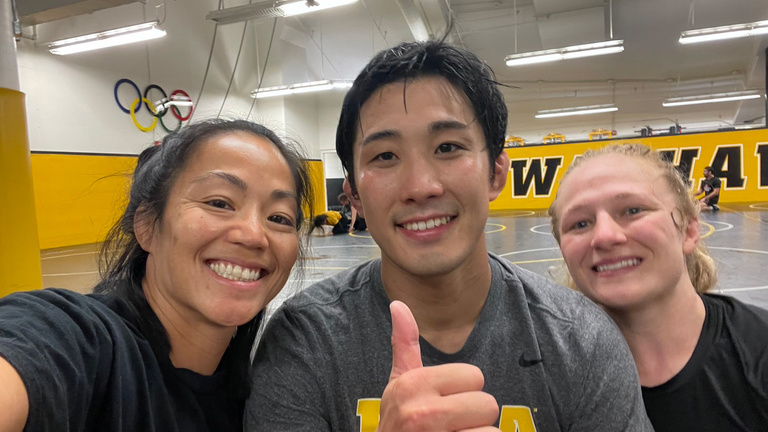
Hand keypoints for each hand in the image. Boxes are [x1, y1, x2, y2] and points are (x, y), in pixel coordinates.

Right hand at [376, 301, 499, 431]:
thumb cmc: (398, 426)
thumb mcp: (397, 386)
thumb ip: (403, 344)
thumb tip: (398, 304)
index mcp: (412, 384)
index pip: (474, 376)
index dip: (463, 392)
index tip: (442, 405)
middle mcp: (422, 412)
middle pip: (487, 404)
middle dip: (474, 419)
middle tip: (450, 428)